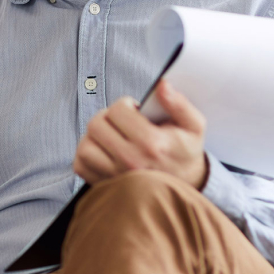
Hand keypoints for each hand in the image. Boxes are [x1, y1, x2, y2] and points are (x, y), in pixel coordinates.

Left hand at [73, 79, 208, 188]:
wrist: (182, 188)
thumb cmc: (185, 152)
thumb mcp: (193, 126)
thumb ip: (179, 104)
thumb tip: (161, 84)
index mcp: (151, 144)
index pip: (117, 111)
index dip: (124, 104)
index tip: (134, 110)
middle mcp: (130, 161)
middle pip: (96, 125)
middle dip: (107, 116)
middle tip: (120, 120)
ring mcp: (115, 176)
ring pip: (85, 145)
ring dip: (94, 135)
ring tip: (110, 134)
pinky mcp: (104, 185)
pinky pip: (80, 164)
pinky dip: (85, 154)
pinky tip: (103, 150)